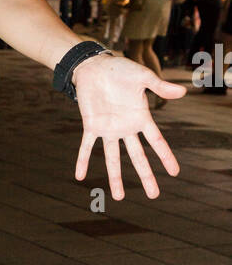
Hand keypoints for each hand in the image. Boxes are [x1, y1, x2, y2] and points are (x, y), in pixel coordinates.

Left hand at [71, 53, 184, 199]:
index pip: (156, 142)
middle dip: (146, 176)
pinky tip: (80, 177)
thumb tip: (183, 91)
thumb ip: (160, 86)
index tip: (174, 173)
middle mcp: (126, 128)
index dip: (165, 157)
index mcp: (141, 118)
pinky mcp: (91, 125)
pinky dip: (82, 161)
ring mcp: (108, 129)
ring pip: (113, 158)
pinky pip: (86, 147)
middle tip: (154, 195)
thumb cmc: (120, 70)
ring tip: (119, 197)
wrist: (95, 66)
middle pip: (137, 157)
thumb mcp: (143, 77)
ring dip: (115, 178)